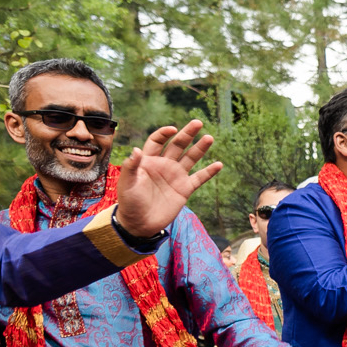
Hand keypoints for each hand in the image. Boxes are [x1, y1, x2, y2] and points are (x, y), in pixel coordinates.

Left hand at [112, 121, 223, 238]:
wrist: (140, 223)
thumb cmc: (130, 202)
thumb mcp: (127, 184)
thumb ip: (131, 166)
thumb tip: (136, 149)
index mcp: (149, 161)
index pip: (158, 141)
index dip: (164, 133)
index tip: (172, 130)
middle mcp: (164, 165)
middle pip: (177, 145)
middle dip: (187, 133)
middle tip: (197, 123)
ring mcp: (176, 176)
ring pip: (190, 158)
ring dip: (200, 148)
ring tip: (209, 138)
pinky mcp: (185, 189)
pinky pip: (199, 178)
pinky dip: (209, 172)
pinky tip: (219, 164)